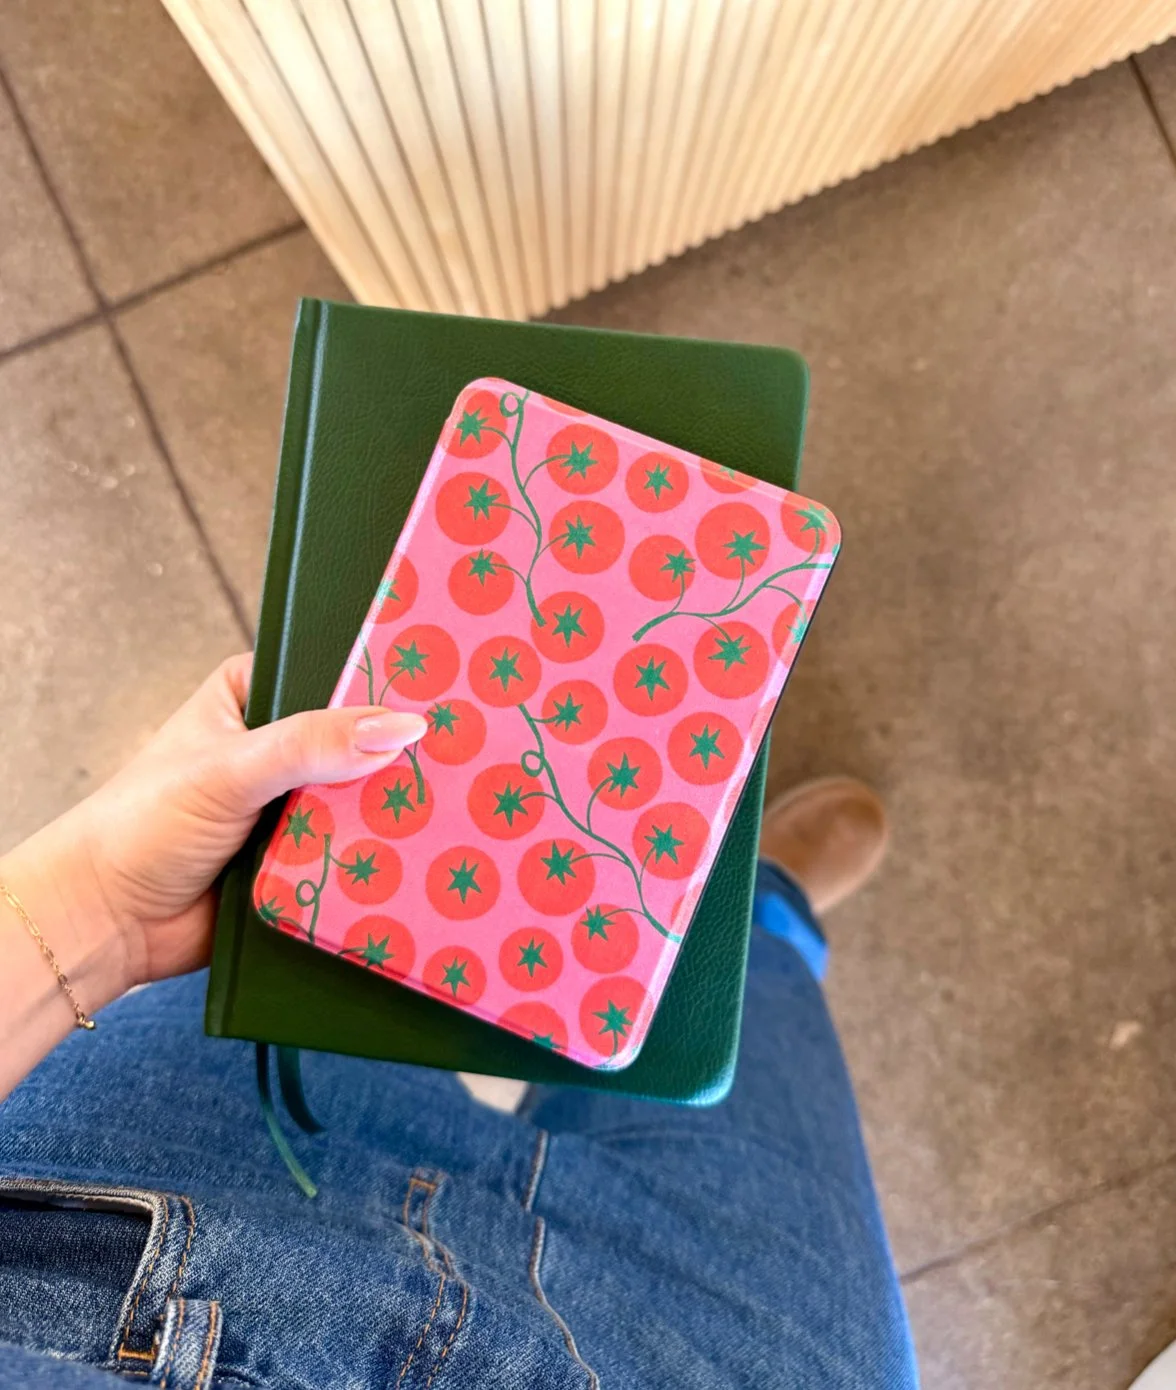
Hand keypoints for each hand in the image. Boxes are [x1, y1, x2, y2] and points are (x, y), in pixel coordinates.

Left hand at [0, 654, 425, 1090]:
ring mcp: (293, 805)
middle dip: (398, 756)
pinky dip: (378, 858)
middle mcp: (278, 746)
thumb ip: (311, 744)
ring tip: (463, 806)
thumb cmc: (141, 825)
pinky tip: (427, 855)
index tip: (447, 689)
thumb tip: (400, 727)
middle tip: (467, 754)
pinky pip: (355, 852)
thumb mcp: (230, 769)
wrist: (106, 924)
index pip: (335, 674)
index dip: (385, 685)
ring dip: (393, 811)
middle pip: (360, 742)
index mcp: (254, 696)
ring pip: (362, 800)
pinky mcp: (303, 859)